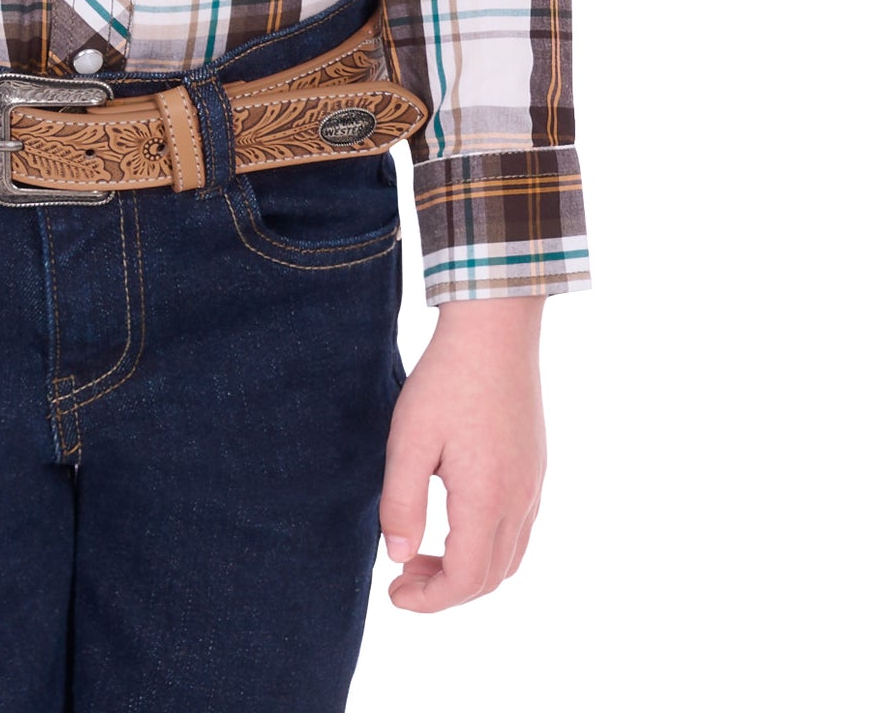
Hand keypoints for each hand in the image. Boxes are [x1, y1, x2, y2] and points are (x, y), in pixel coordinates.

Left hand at [378, 296, 546, 611]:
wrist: (495, 329)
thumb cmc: (446, 380)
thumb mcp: (409, 440)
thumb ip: (401, 504)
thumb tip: (398, 557)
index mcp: (487, 500)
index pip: (466, 581)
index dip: (429, 600)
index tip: (394, 593)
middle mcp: (519, 501)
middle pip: (490, 578)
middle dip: (445, 589)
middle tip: (403, 570)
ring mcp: (533, 485)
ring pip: (509, 558)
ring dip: (468, 569)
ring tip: (425, 549)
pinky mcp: (535, 468)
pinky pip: (519, 529)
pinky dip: (488, 545)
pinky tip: (455, 517)